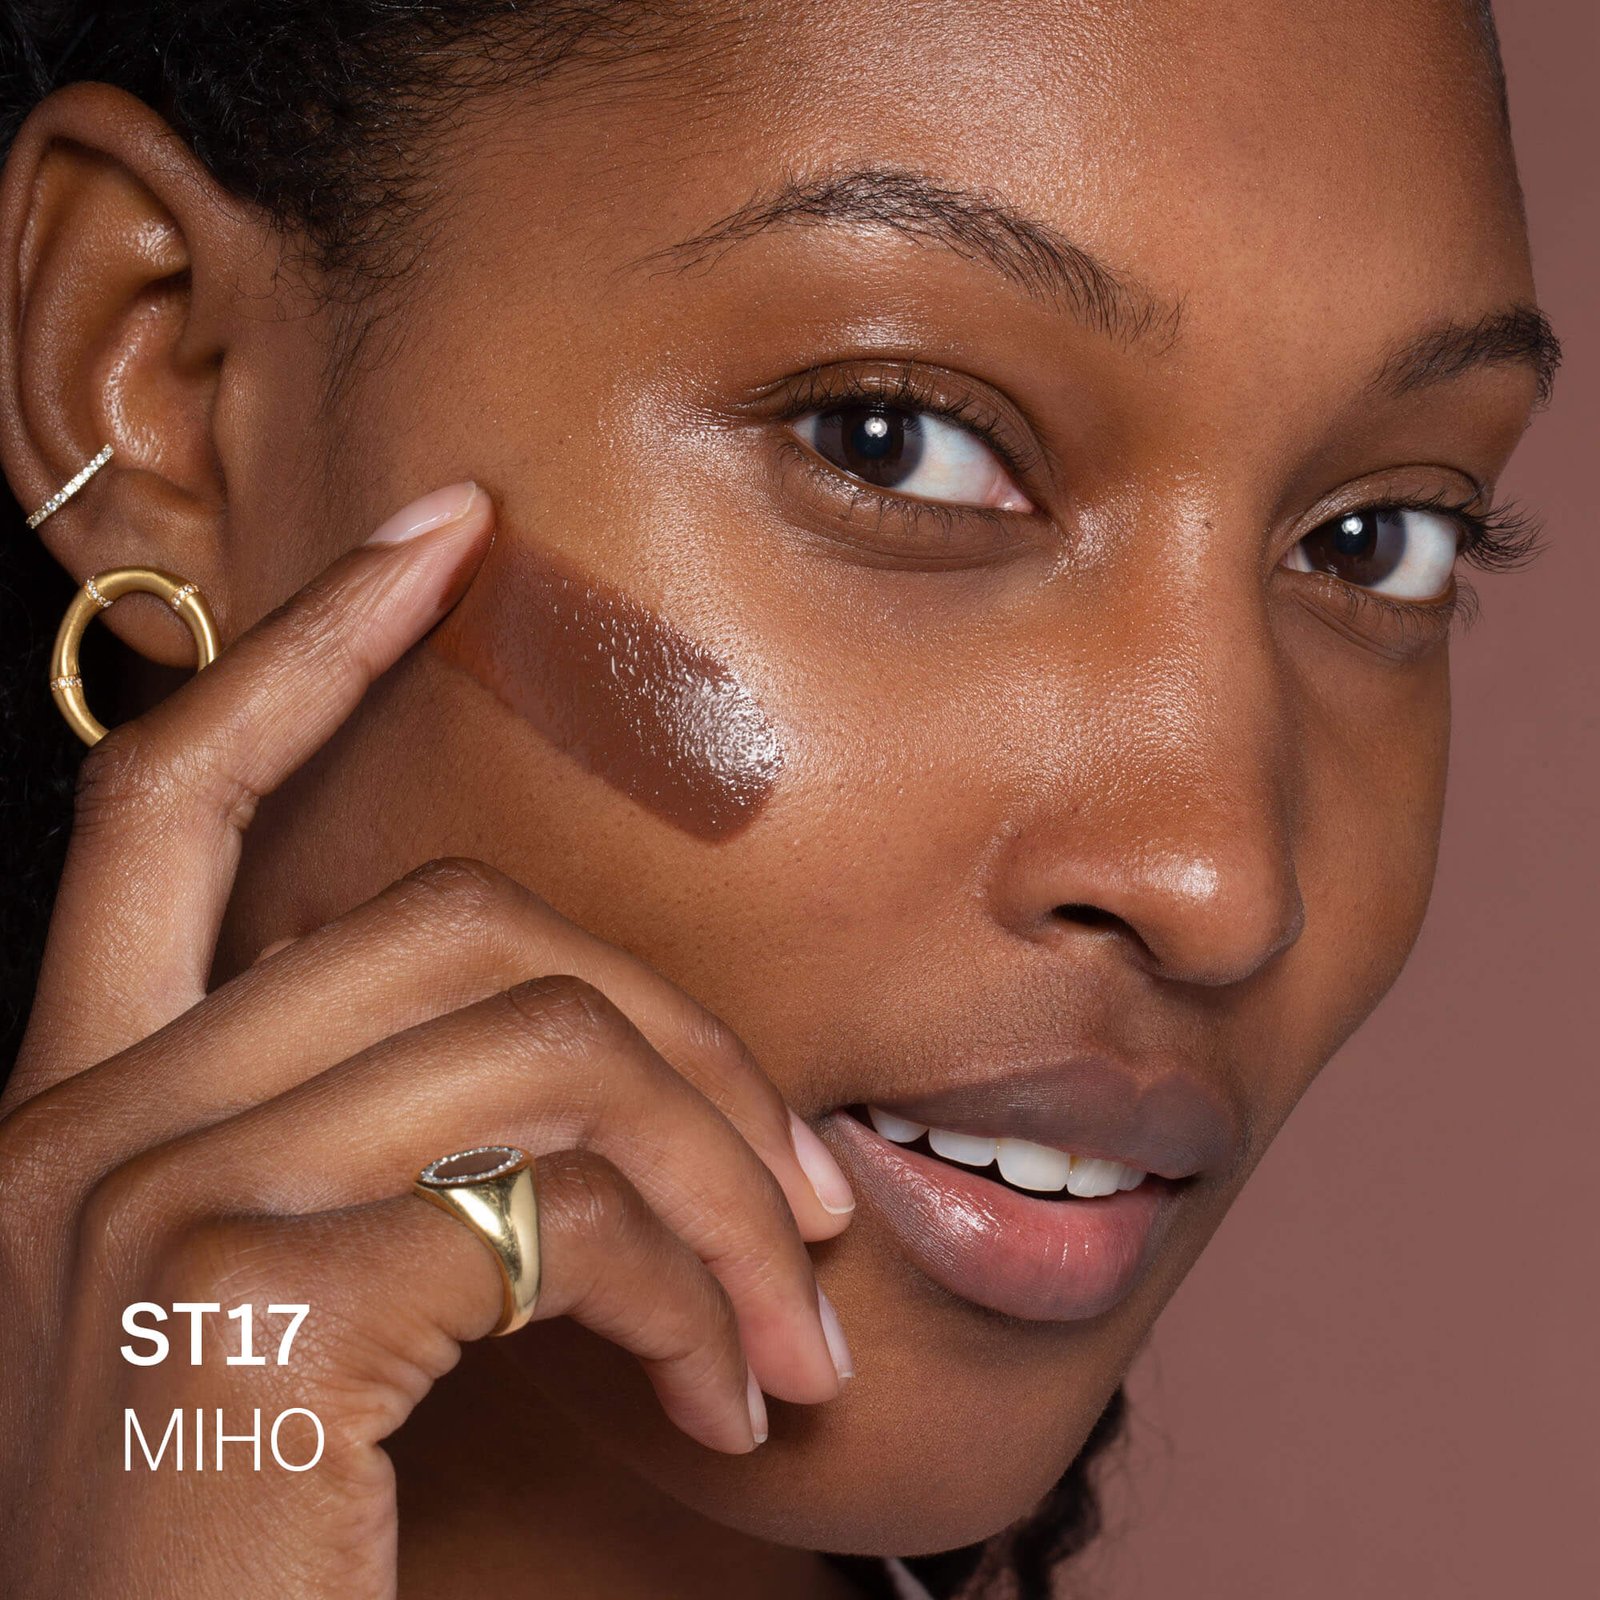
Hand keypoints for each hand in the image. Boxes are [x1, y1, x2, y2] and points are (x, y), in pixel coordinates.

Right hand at [0, 482, 855, 1597]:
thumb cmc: (264, 1555)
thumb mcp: (321, 1313)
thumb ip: (405, 1157)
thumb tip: (615, 1071)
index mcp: (81, 1107)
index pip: (172, 798)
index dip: (311, 645)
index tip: (450, 537)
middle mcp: (74, 1126)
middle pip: (457, 926)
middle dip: (679, 1039)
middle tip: (801, 1191)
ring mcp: (147, 1201)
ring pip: (541, 1043)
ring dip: (718, 1180)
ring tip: (790, 1324)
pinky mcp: (245, 1301)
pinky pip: (560, 1195)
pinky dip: (689, 1283)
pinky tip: (728, 1391)